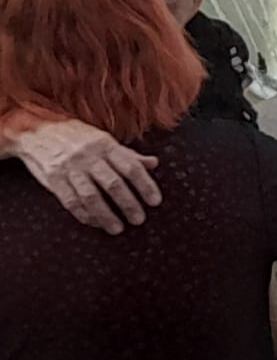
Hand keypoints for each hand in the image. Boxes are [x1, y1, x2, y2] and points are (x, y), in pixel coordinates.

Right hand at [8, 118, 161, 233]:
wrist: (38, 131)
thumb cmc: (76, 137)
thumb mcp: (104, 139)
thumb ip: (128, 154)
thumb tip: (153, 163)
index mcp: (106, 145)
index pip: (131, 167)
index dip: (145, 185)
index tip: (155, 201)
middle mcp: (89, 156)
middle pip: (113, 183)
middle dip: (128, 204)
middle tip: (139, 219)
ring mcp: (70, 168)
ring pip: (91, 196)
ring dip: (106, 215)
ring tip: (118, 228)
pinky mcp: (54, 179)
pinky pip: (71, 201)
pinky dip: (84, 215)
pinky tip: (95, 223)